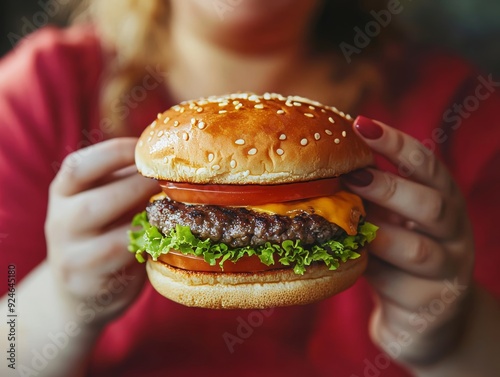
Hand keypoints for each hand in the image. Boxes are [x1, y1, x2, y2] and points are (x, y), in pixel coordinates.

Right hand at [45, 138, 158, 326]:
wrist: (79, 286)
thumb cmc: (103, 230)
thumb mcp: (104, 198)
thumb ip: (126, 178)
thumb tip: (166, 153)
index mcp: (63, 192)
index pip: (78, 167)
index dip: (116, 153)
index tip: (147, 149)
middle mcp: (60, 222)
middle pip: (93, 203)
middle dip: (136, 188)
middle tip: (167, 181)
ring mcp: (71, 257)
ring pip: (113, 240)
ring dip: (147, 223)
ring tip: (170, 211)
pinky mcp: (89, 283)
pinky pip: (127, 267)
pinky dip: (149, 248)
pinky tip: (165, 237)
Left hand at [342, 116, 474, 366]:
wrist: (429, 322)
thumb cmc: (401, 259)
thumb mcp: (394, 222)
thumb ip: (372, 198)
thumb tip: (323, 163)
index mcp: (443, 204)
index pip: (427, 165)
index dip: (396, 143)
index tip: (361, 125)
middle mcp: (453, 234)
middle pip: (431, 204)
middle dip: (388, 187)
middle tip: (351, 175)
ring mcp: (446, 273)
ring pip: (416, 249)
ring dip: (376, 233)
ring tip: (346, 223)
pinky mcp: (428, 307)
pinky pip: (392, 285)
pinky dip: (364, 269)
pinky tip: (340, 259)